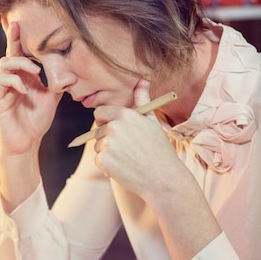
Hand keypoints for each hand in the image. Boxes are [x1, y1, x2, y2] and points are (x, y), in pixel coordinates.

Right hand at [0, 21, 61, 154]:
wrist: (26, 143)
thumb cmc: (36, 121)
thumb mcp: (51, 99)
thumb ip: (57, 84)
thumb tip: (72, 72)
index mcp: (24, 76)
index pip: (21, 53)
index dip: (19, 37)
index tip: (20, 21)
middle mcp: (12, 79)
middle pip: (9, 53)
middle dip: (13, 39)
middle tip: (19, 27)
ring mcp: (4, 88)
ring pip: (3, 65)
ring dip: (19, 63)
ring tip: (35, 70)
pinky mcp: (0, 99)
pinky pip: (2, 82)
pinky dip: (14, 81)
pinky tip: (25, 88)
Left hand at [92, 80, 188, 200]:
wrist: (163, 178)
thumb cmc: (159, 149)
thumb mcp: (152, 121)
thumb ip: (142, 100)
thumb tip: (142, 80)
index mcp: (125, 115)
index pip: (100, 113)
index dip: (106, 121)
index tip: (115, 129)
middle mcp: (114, 127)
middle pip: (97, 130)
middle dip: (107, 138)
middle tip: (127, 148)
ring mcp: (107, 144)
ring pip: (98, 146)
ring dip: (108, 152)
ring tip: (128, 158)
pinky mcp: (103, 160)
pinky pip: (98, 159)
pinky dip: (107, 165)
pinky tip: (123, 167)